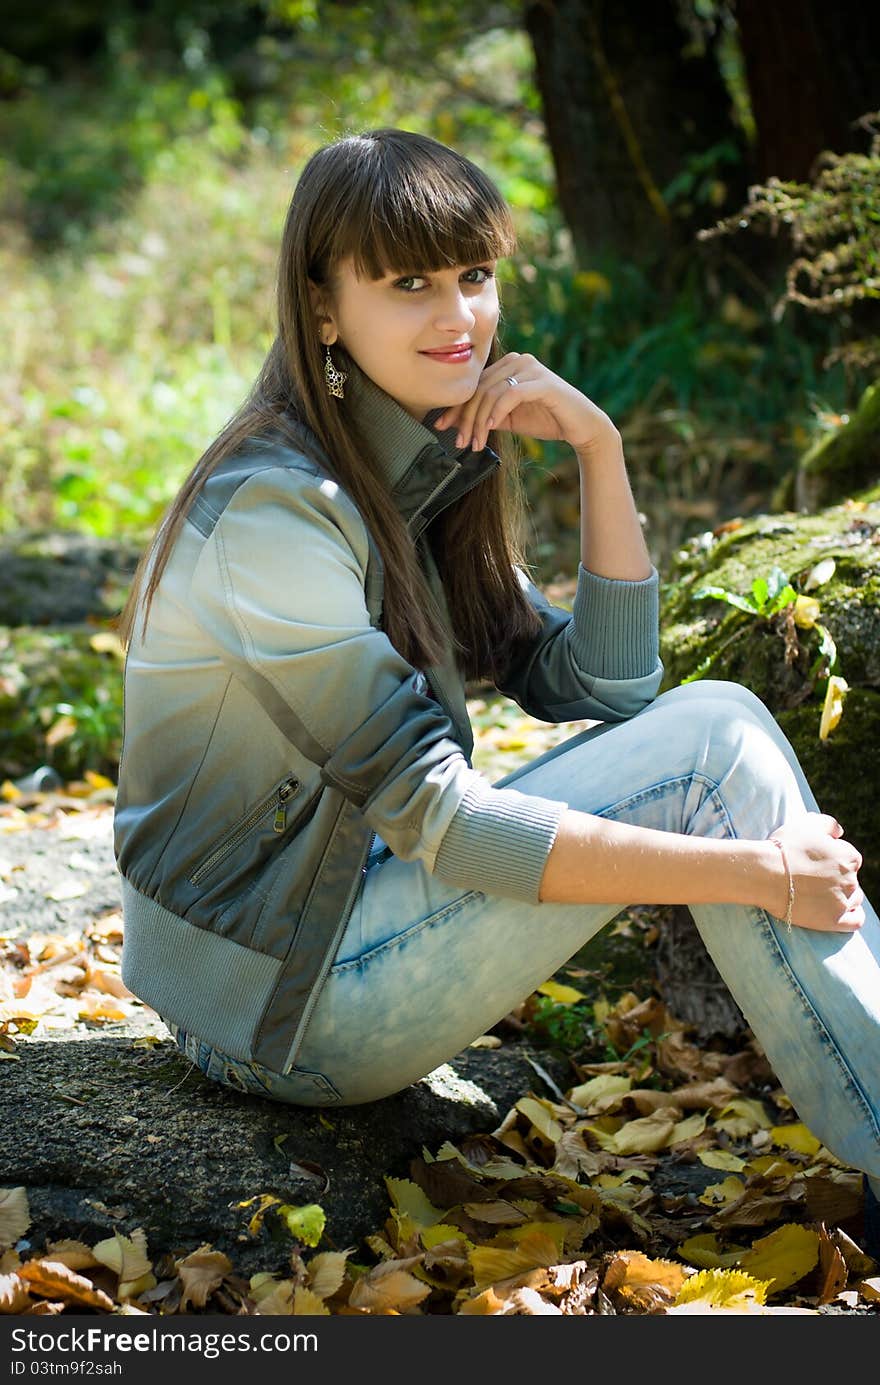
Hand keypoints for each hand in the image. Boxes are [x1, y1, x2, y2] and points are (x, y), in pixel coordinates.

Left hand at [433, 352, 615, 453]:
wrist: (581, 427)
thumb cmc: (546, 420)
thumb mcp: (509, 418)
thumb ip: (486, 414)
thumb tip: (454, 422)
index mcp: (509, 365)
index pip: (475, 385)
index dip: (456, 407)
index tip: (442, 427)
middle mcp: (518, 361)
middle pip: (480, 389)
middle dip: (465, 418)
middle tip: (460, 442)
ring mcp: (531, 369)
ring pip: (491, 393)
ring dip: (479, 421)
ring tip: (475, 443)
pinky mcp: (542, 382)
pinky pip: (511, 395)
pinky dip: (498, 412)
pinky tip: (492, 428)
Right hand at [765, 813, 863, 931]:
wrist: (764, 874)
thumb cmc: (784, 847)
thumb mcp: (807, 823)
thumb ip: (829, 824)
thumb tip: (839, 832)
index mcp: (848, 856)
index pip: (851, 859)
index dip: (835, 859)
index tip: (818, 862)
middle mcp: (851, 879)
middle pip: (851, 878)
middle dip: (838, 877)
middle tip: (815, 877)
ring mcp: (843, 901)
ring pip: (854, 898)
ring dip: (844, 895)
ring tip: (823, 893)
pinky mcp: (833, 920)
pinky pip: (855, 921)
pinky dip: (853, 915)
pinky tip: (844, 911)